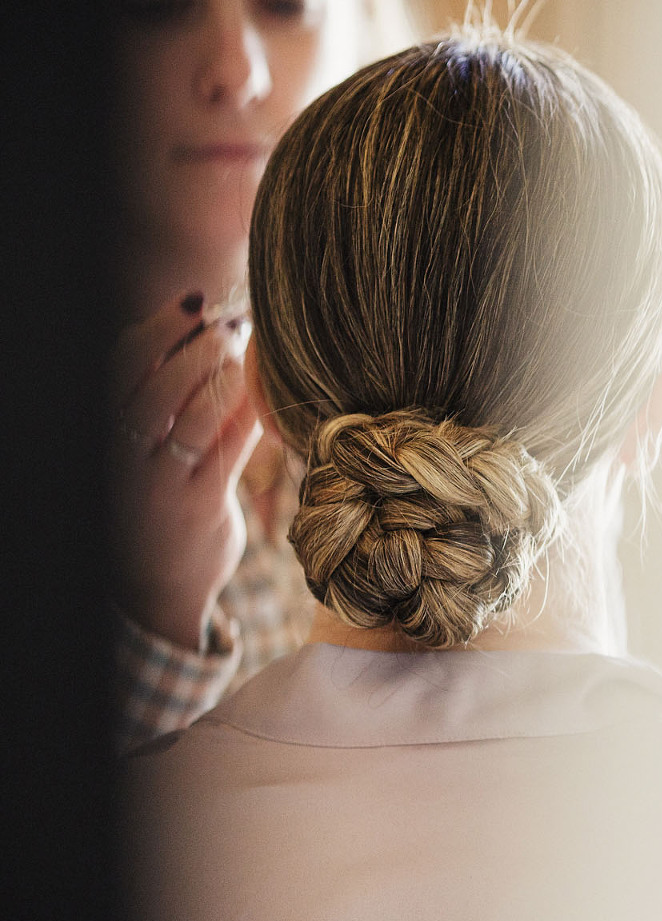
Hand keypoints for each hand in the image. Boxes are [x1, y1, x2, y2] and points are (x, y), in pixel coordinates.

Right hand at [111, 293, 263, 650]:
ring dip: (225, 377)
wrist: (152, 587)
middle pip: (155, 384)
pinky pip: (225, 452)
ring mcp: (160, 483)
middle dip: (197, 345)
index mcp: (108, 434)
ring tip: (249, 355)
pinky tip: (265, 397)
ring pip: (190, 416)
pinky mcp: (198, 507)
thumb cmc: (154, 502)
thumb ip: (158, 400)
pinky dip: (246, 418)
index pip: (121, 367)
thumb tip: (198, 330)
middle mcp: (126, 456)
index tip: (195, 302)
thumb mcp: (140, 451)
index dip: (157, 328)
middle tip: (233, 325)